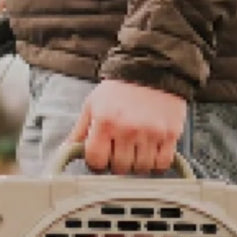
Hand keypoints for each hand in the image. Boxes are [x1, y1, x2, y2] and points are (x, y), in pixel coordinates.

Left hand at [70, 80, 187, 174]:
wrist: (152, 68)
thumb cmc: (120, 88)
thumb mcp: (93, 104)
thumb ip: (80, 130)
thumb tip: (66, 151)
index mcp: (105, 121)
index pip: (96, 161)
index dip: (96, 162)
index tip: (101, 157)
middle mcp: (128, 129)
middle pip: (119, 168)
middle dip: (117, 163)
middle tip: (119, 150)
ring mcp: (150, 132)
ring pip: (141, 168)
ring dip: (136, 164)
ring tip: (136, 149)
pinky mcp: (170, 134)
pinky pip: (161, 164)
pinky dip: (155, 164)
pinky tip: (151, 152)